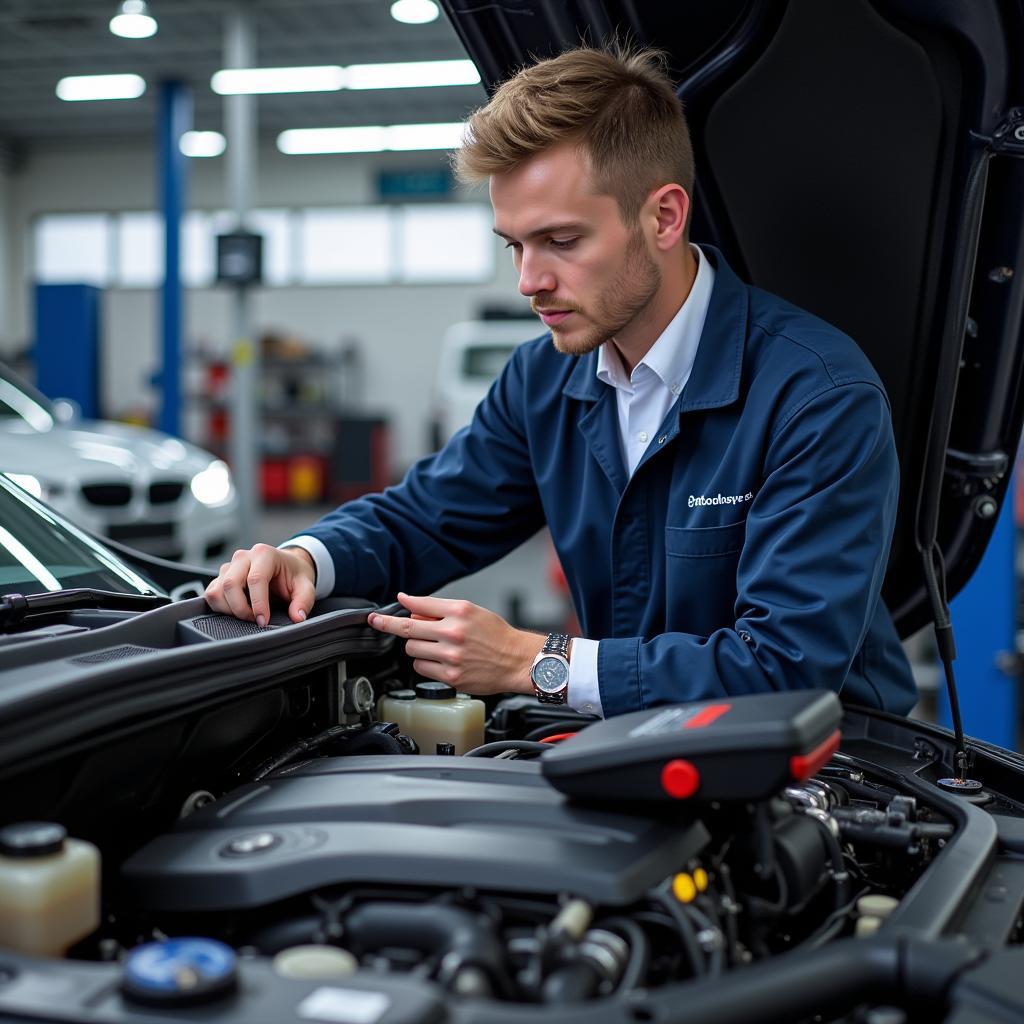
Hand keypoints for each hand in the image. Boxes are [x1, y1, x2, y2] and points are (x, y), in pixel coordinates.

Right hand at [204, 544, 316, 625]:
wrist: (286, 566)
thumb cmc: (293, 574)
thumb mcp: (306, 586)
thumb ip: (304, 601)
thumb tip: (297, 617)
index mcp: (264, 554)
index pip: (255, 579)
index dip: (258, 604)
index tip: (263, 620)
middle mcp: (243, 557)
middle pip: (230, 584)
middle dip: (241, 608)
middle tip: (256, 619)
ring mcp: (230, 566)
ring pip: (216, 590)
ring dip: (229, 609)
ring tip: (248, 615)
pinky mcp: (221, 577)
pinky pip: (211, 594)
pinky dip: (221, 607)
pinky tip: (238, 610)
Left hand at [367, 593, 543, 695]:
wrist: (517, 660)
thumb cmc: (496, 635)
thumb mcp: (471, 611)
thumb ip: (438, 608)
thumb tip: (409, 606)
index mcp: (459, 612)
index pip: (417, 607)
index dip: (394, 612)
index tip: (376, 616)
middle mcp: (454, 632)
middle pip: (408, 631)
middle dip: (400, 630)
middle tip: (395, 630)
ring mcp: (451, 656)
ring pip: (412, 650)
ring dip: (417, 648)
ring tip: (436, 647)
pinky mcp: (452, 676)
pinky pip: (421, 668)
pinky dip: (425, 664)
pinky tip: (441, 661)